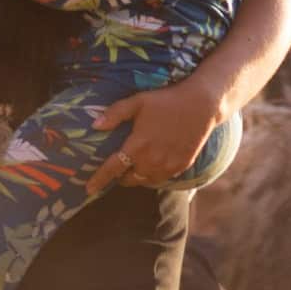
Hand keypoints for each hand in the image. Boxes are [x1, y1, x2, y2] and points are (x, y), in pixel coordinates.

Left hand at [86, 79, 218, 195]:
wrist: (202, 105)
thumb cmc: (166, 100)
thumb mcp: (138, 102)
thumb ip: (115, 114)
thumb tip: (95, 125)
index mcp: (137, 146)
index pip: (112, 169)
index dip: (99, 180)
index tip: (89, 189)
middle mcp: (151, 160)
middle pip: (129, 179)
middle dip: (121, 177)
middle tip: (119, 170)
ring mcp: (168, 165)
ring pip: (146, 181)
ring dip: (137, 177)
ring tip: (135, 168)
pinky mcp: (182, 166)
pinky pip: (162, 178)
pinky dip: (154, 176)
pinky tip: (153, 166)